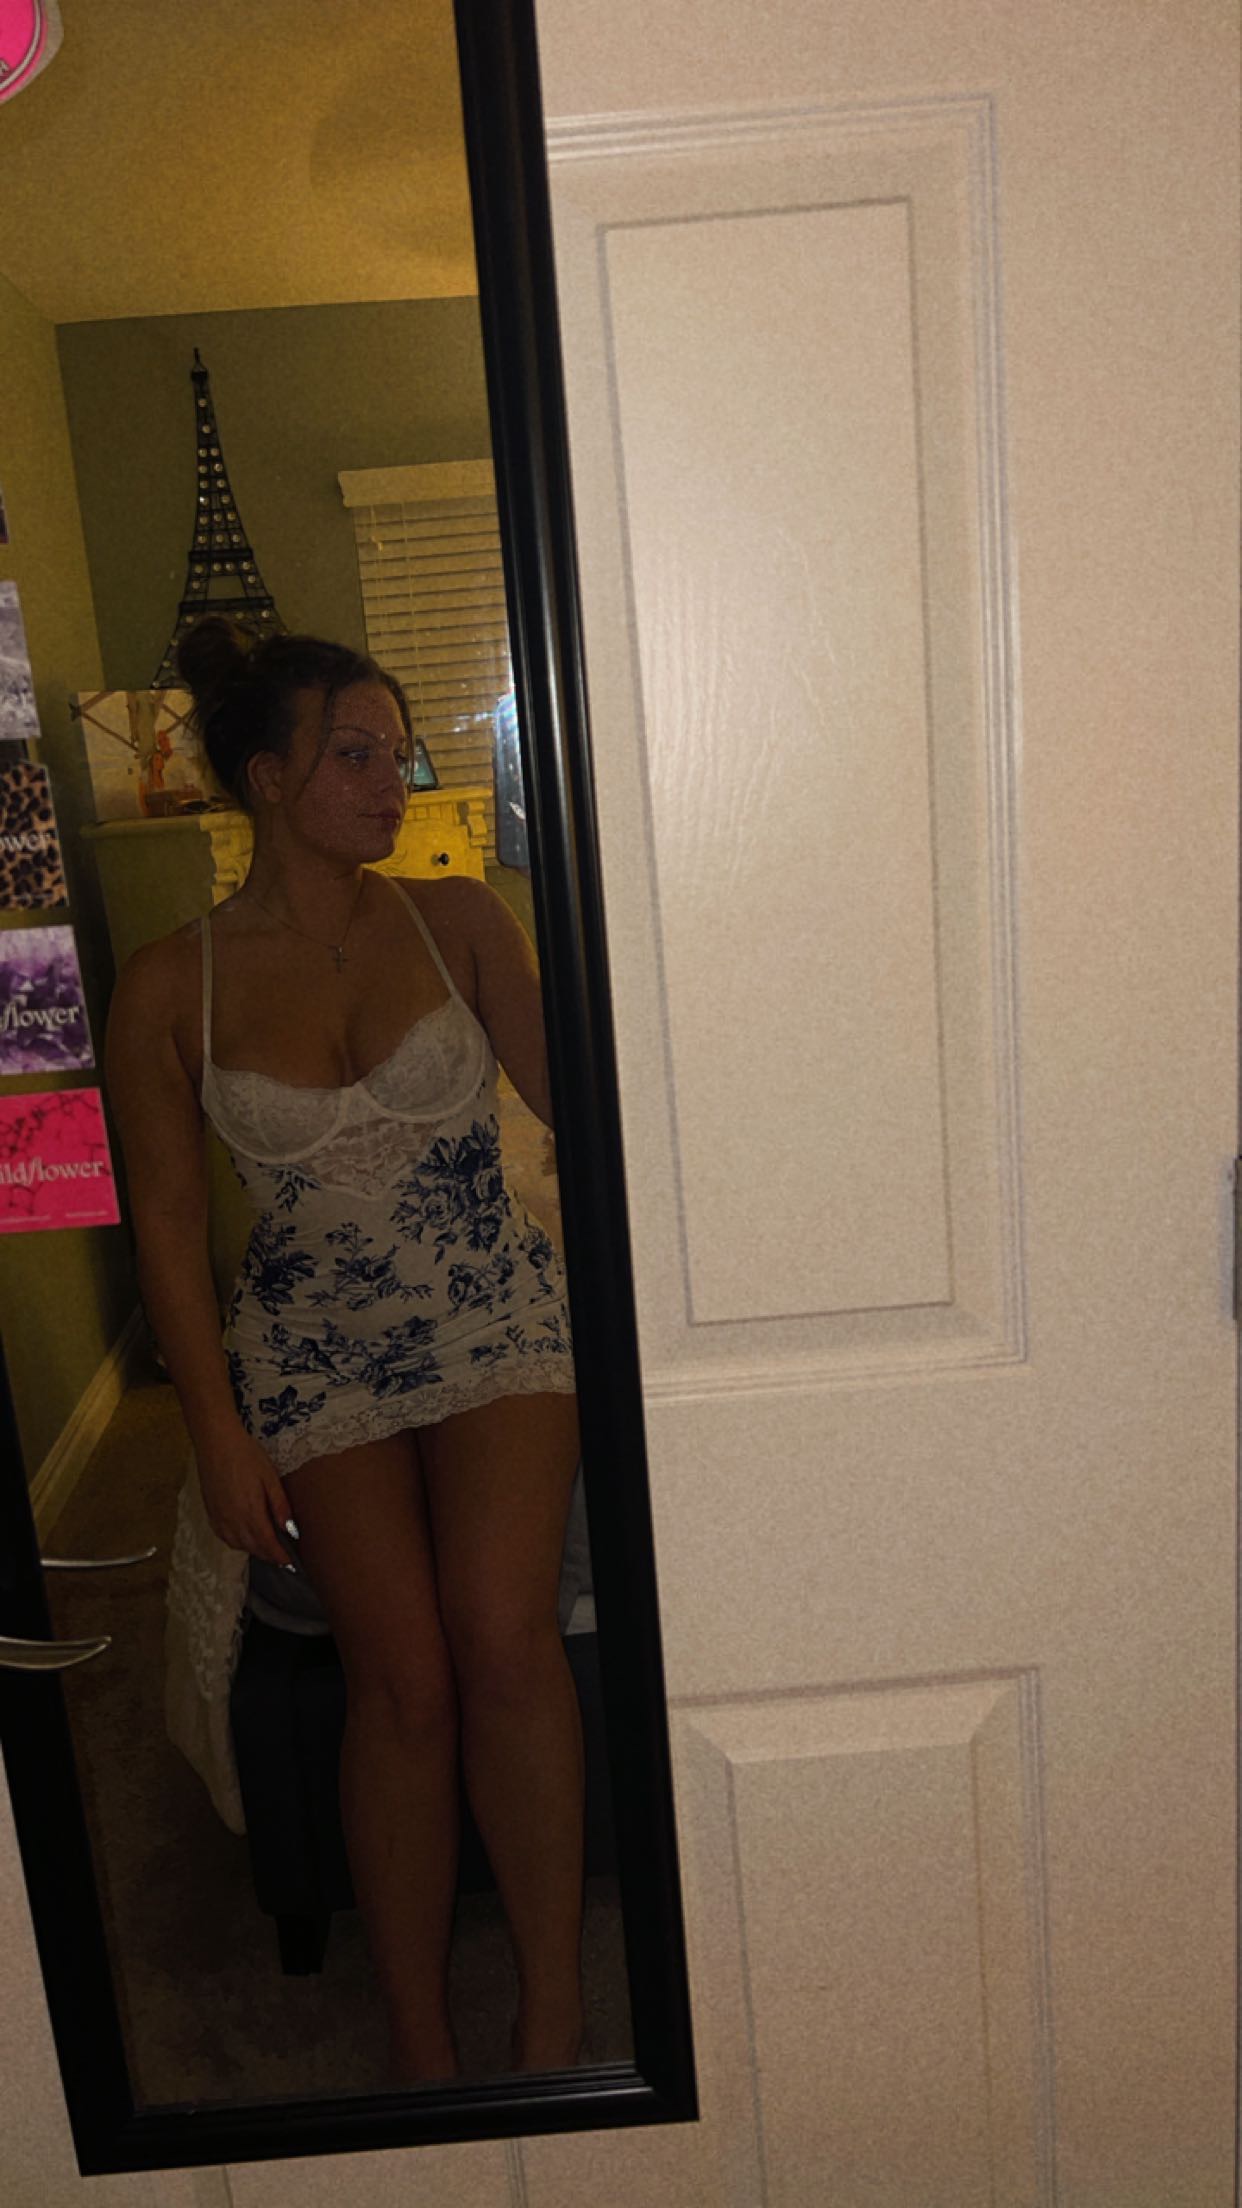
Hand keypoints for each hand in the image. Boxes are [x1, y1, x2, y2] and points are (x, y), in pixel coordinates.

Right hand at [197, 1427, 299, 1567]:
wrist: (216, 1443)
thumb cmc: (246, 1456)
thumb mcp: (270, 1477)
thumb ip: (280, 1506)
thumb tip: (290, 1530)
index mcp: (250, 1512)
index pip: (267, 1544)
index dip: (279, 1557)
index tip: (290, 1564)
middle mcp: (232, 1521)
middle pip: (252, 1547)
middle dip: (268, 1555)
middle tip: (282, 1558)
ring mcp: (219, 1518)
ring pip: (237, 1545)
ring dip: (253, 1550)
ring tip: (266, 1548)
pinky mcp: (210, 1513)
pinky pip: (224, 1537)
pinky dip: (237, 1543)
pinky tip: (244, 1538)